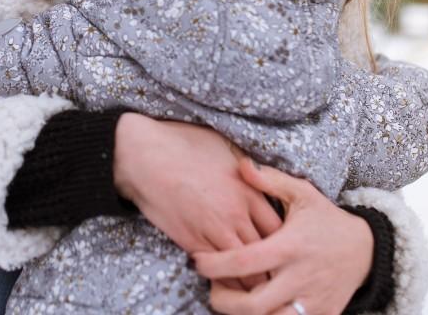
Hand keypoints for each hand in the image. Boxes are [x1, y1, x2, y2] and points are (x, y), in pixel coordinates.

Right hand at [113, 115, 282, 277]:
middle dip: (272, 266)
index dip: (283, 241)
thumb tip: (261, 174)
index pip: (279, 229)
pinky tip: (226, 279)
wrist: (144, 156)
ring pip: (245, 271)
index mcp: (248, 190)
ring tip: (252, 282)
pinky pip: (217, 272)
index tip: (280, 245)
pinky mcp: (192, 243)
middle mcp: (236, 215)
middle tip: (272, 271)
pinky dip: (225, 279)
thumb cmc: (182, 144)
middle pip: (268, 254)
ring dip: (251, 279)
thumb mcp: (225, 147)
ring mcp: (213, 231)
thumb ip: (248, 167)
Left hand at [193, 160, 373, 314]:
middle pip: (252, 305)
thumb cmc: (326, 219)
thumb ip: (270, 181)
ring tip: (230, 298)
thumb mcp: (302, 193)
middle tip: (211, 287)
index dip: (215, 265)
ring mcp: (312, 302)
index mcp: (291, 246)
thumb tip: (242, 165)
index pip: (245, 262)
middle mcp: (300, 278)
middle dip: (222, 300)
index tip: (197, 261)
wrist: (366, 249)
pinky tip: (255, 306)